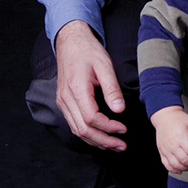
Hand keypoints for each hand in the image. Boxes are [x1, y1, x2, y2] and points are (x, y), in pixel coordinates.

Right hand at [55, 20, 127, 150]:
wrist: (70, 42)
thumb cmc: (88, 51)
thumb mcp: (105, 65)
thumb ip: (112, 88)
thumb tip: (120, 110)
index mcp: (76, 89)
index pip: (92, 118)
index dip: (109, 128)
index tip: (124, 130)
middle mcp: (66, 99)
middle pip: (83, 130)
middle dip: (104, 141)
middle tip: (121, 146)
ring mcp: (62, 101)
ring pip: (77, 130)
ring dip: (96, 141)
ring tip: (114, 145)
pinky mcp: (63, 102)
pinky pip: (74, 124)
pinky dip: (87, 134)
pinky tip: (100, 136)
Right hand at [150, 106, 187, 172]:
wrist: (164, 117)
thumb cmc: (179, 120)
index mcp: (180, 137)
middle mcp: (172, 145)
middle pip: (185, 160)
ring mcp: (166, 150)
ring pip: (176, 165)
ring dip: (187, 168)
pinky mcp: (161, 153)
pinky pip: (167, 165)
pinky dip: (174, 170)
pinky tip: (181, 170)